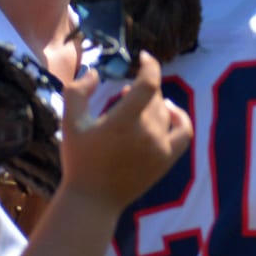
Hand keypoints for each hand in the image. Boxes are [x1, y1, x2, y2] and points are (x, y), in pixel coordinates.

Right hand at [60, 52, 192, 210]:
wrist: (94, 199)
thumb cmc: (79, 160)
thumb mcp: (70, 123)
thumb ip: (78, 92)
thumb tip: (95, 71)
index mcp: (122, 122)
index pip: (148, 84)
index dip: (150, 66)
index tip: (144, 57)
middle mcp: (146, 133)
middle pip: (154, 98)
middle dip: (141, 89)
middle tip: (123, 97)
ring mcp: (160, 147)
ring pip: (165, 112)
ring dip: (154, 103)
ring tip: (138, 107)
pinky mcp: (167, 159)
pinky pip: (184, 131)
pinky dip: (180, 118)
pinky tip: (169, 113)